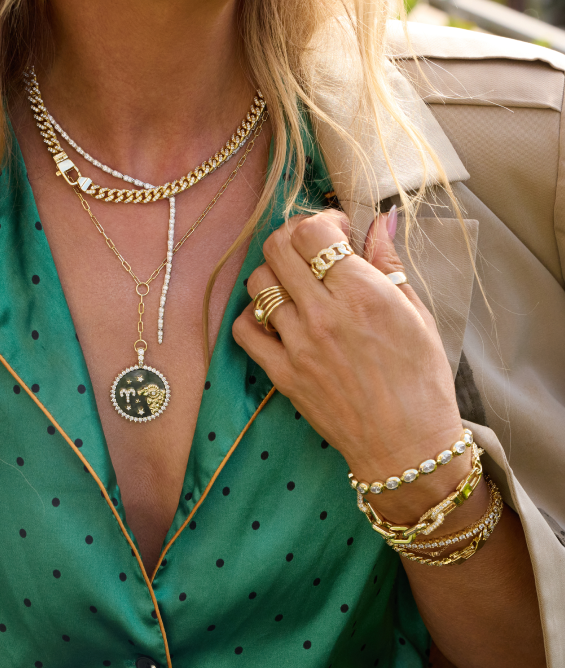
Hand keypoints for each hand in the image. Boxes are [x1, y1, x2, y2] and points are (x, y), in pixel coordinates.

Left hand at [232, 208, 469, 522]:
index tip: (336, 232)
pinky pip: (244, 330)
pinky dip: (254, 318)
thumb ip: (389, 265)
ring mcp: (298, 345)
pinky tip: (276, 320)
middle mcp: (324, 314)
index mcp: (363, 294)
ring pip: (258, 283)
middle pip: (278, 247)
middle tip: (309, 251)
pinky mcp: (282, 374)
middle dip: (292, 238)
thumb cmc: (422, 381)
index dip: (321, 221)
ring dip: (274, 276)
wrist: (406, 446)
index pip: (313, 231)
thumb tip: (376, 222)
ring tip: (295, 287)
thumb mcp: (418, 315)